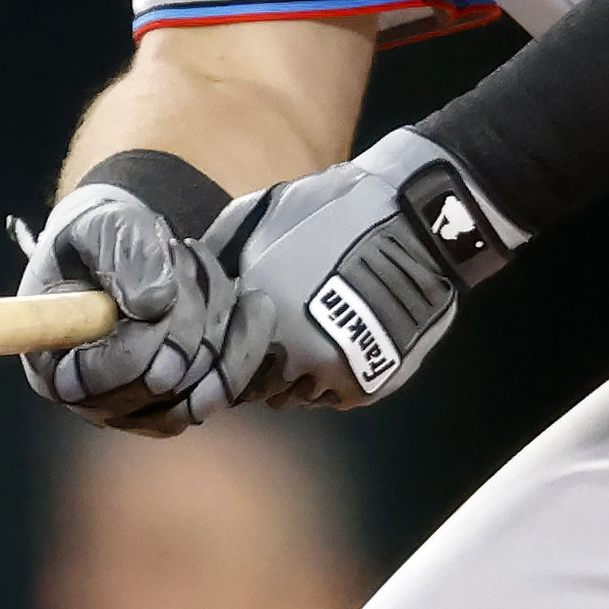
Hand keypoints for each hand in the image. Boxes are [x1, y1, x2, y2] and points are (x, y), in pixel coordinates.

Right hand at [13, 179, 248, 431]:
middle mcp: (98, 402)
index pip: (97, 382)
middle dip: (186, 321)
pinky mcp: (188, 403)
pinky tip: (253, 304)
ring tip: (219, 278)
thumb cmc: (103, 242)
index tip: (160, 298)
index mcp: (55, 367)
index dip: (136, 345)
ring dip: (221, 329)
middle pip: (159, 389)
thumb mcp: (104, 229)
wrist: (130, 251)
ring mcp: (146, 410)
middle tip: (186, 260)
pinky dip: (248, 345)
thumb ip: (123, 256)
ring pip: (201, 392)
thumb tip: (155, 304)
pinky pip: (232, 390)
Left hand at [202, 126, 510, 409]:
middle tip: (274, 338)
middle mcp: (292, 356)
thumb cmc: (334, 212)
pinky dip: (330, 379)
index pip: (222, 364)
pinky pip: (334, 397)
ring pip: (297, 396)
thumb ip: (222, 254)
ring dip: (295, 376)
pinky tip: (338, 345)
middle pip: (258, 387)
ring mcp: (333, 375)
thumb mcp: (262, 216)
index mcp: (259, 317)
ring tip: (309, 340)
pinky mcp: (370, 383)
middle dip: (259, 367)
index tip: (234, 336)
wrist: (418, 225)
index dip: (226, 350)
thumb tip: (191, 276)